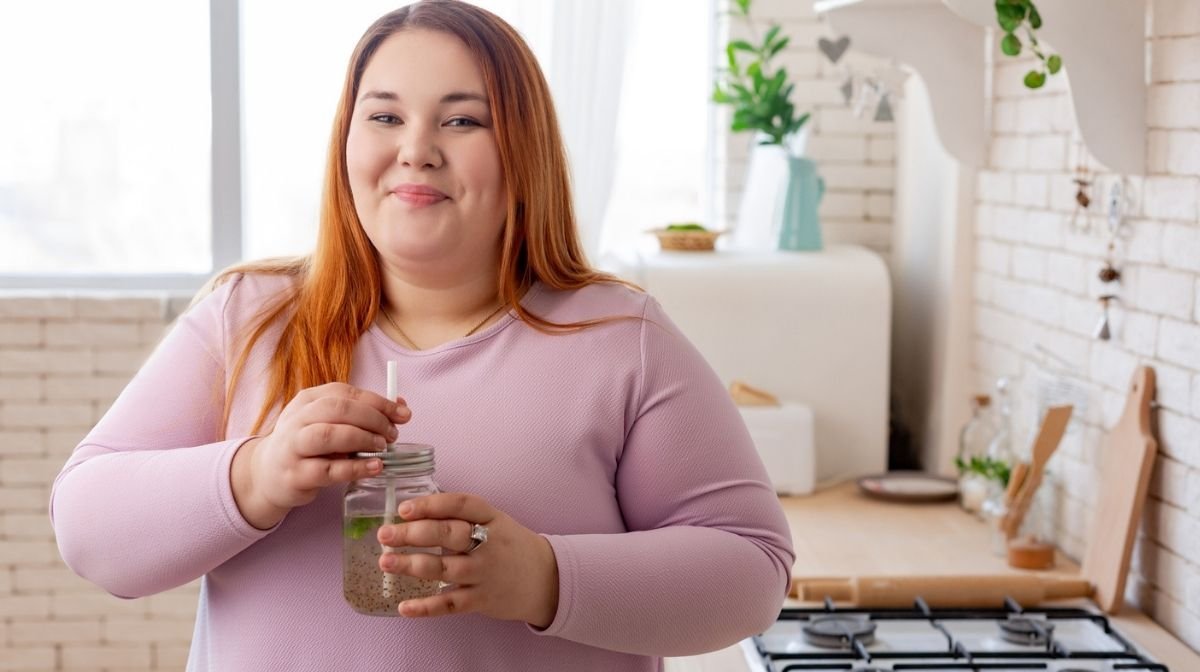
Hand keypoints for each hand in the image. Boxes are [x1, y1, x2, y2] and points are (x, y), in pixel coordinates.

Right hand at [231, 383, 410, 528]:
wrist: (268, 474)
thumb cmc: (307, 445)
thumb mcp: (328, 423)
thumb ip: (362, 414)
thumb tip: (402, 408)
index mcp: (307, 400)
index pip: (345, 392)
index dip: (378, 402)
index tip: (403, 414)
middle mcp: (297, 419)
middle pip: (337, 409)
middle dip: (372, 418)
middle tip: (392, 434)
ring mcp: (293, 447)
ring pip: (329, 435)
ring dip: (362, 438)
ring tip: (383, 447)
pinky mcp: (295, 475)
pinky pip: (329, 470)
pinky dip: (356, 468)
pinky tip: (374, 467)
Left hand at [376, 493, 559, 626]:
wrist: (547, 579)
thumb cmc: (510, 546)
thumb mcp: (495, 521)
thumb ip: (461, 517)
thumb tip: (415, 512)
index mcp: (491, 518)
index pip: (460, 505)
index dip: (431, 505)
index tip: (404, 508)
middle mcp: (488, 544)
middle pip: (448, 535)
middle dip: (413, 534)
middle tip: (385, 535)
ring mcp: (485, 573)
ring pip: (445, 569)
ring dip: (412, 565)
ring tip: (386, 562)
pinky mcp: (482, 600)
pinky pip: (450, 604)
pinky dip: (426, 607)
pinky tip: (404, 607)